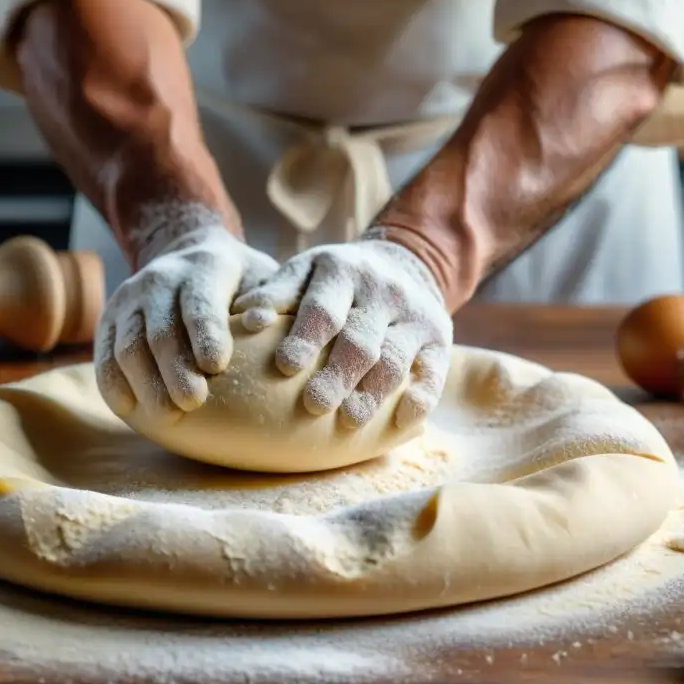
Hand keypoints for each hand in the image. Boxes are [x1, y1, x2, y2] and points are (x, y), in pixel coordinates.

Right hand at [95, 225, 277, 417]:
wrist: (191, 254)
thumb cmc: (241, 280)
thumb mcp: (263, 278)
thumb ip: (268, 302)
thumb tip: (264, 325)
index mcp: (203, 267)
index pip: (199, 302)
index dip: (206, 332)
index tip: (217, 365)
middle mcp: (160, 279)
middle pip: (161, 329)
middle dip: (174, 368)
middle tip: (193, 401)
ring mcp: (129, 298)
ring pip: (129, 343)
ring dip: (145, 383)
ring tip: (166, 417)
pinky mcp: (108, 318)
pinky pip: (104, 353)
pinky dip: (113, 382)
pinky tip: (128, 409)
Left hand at [232, 239, 452, 427]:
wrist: (406, 262)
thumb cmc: (337, 280)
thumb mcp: (306, 272)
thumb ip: (277, 294)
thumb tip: (244, 319)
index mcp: (342, 271)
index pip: (323, 308)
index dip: (305, 337)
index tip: (285, 366)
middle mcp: (381, 291)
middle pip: (360, 339)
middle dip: (337, 373)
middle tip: (313, 405)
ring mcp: (414, 315)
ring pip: (395, 358)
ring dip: (373, 392)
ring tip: (349, 422)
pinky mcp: (439, 338)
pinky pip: (434, 370)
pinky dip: (421, 396)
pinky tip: (402, 420)